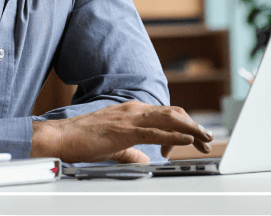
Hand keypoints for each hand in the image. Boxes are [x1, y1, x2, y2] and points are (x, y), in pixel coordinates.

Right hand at [31, 101, 213, 162]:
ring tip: (205, 138)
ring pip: (169, 118)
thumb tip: (146, 160)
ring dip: (190, 128)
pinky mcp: (125, 130)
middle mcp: (133, 109)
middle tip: (207, 139)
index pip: (165, 114)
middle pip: (172, 113)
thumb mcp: (114, 146)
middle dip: (193, 125)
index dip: (183, 125)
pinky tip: (187, 139)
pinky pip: (155, 131)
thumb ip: (132, 152)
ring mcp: (130, 117)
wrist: (62, 137)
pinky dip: (175, 134)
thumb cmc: (83, 140)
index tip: (194, 139)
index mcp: (131, 111)